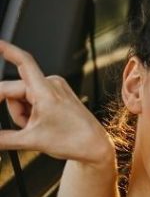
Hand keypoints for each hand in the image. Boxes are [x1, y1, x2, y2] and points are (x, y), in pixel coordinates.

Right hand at [0, 40, 113, 164]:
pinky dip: (29, 113)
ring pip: (19, 98)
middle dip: (13, 112)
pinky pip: (30, 100)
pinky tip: (41, 124)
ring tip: (37, 128)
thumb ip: (1, 138)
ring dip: (20, 114)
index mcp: (46, 90)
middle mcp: (50, 84)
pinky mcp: (55, 94)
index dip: (7, 50)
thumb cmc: (72, 140)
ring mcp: (54, 88)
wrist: (93, 146)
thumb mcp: (31, 141)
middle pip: (12, 91)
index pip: (23, 62)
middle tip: (23, 127)